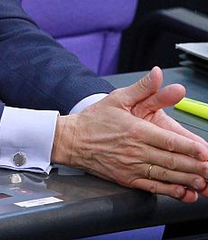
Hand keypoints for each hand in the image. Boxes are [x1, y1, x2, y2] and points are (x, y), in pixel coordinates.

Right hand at [52, 67, 207, 202]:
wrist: (71, 140)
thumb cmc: (94, 120)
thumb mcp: (118, 98)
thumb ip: (143, 88)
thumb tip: (158, 74)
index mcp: (136, 131)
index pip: (169, 141)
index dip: (190, 148)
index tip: (204, 152)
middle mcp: (135, 151)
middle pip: (172, 161)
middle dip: (195, 166)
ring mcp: (131, 167)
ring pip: (166, 176)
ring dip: (187, 179)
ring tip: (203, 180)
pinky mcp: (127, 179)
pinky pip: (153, 187)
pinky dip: (171, 191)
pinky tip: (184, 191)